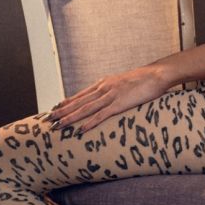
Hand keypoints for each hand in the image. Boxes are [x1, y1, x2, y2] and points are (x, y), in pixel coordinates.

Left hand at [44, 64, 168, 132]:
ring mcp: (111, 95)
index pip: (80, 94)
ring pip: (86, 109)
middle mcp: (104, 88)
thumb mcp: (124, 82)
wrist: (157, 75)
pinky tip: (80, 130)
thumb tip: (107, 97)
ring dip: (70, 118)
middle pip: (78, 102)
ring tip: (57, 126)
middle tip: (48, 119)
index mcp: (104, 82)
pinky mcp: (119, 104)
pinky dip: (89, 123)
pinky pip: (101, 115)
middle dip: (62, 111)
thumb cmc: (143, 79)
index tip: (54, 109)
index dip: (66, 102)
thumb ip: (114, 89)